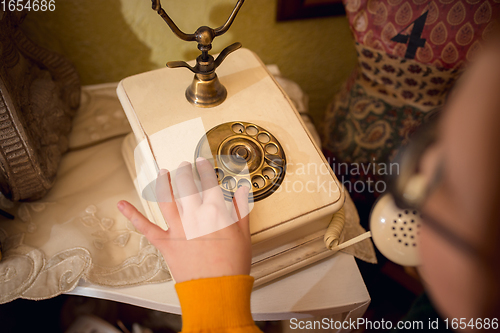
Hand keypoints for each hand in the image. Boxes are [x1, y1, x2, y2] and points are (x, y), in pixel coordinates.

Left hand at [117, 157, 250, 282]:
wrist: (217, 290)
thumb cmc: (232, 266)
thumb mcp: (243, 235)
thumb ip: (241, 209)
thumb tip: (242, 191)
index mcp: (215, 211)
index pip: (208, 182)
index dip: (204, 169)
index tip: (201, 162)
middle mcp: (194, 216)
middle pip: (186, 185)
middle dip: (184, 172)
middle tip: (183, 165)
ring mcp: (178, 228)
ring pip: (166, 198)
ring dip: (163, 182)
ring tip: (163, 173)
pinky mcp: (165, 243)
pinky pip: (146, 227)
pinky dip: (132, 215)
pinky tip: (122, 205)